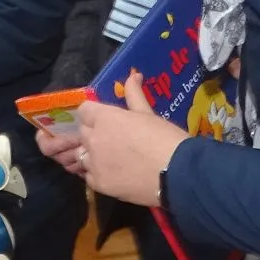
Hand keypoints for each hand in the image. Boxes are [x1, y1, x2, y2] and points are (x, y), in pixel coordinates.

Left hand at [45, 69, 188, 207]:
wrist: (177, 175)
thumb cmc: (166, 139)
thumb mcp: (149, 113)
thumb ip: (134, 94)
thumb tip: (133, 75)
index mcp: (104, 117)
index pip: (84, 110)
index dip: (94, 113)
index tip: (106, 119)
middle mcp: (93, 139)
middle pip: (82, 132)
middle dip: (94, 133)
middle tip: (114, 139)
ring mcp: (94, 163)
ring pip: (83, 155)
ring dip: (94, 154)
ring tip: (114, 159)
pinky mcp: (99, 184)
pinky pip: (89, 176)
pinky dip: (98, 174)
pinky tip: (114, 174)